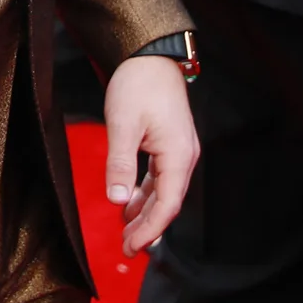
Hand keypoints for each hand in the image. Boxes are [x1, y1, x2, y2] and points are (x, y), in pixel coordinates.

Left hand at [104, 54, 199, 256]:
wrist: (149, 53)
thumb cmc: (138, 84)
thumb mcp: (123, 124)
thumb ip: (121, 164)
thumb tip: (118, 201)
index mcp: (178, 154)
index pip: (168, 204)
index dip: (150, 229)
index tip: (131, 247)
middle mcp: (184, 155)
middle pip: (168, 202)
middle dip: (148, 227)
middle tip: (126, 249)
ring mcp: (179, 149)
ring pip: (164, 191)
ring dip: (146, 212)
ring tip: (126, 232)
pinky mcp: (170, 142)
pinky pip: (160, 177)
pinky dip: (146, 193)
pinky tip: (130, 203)